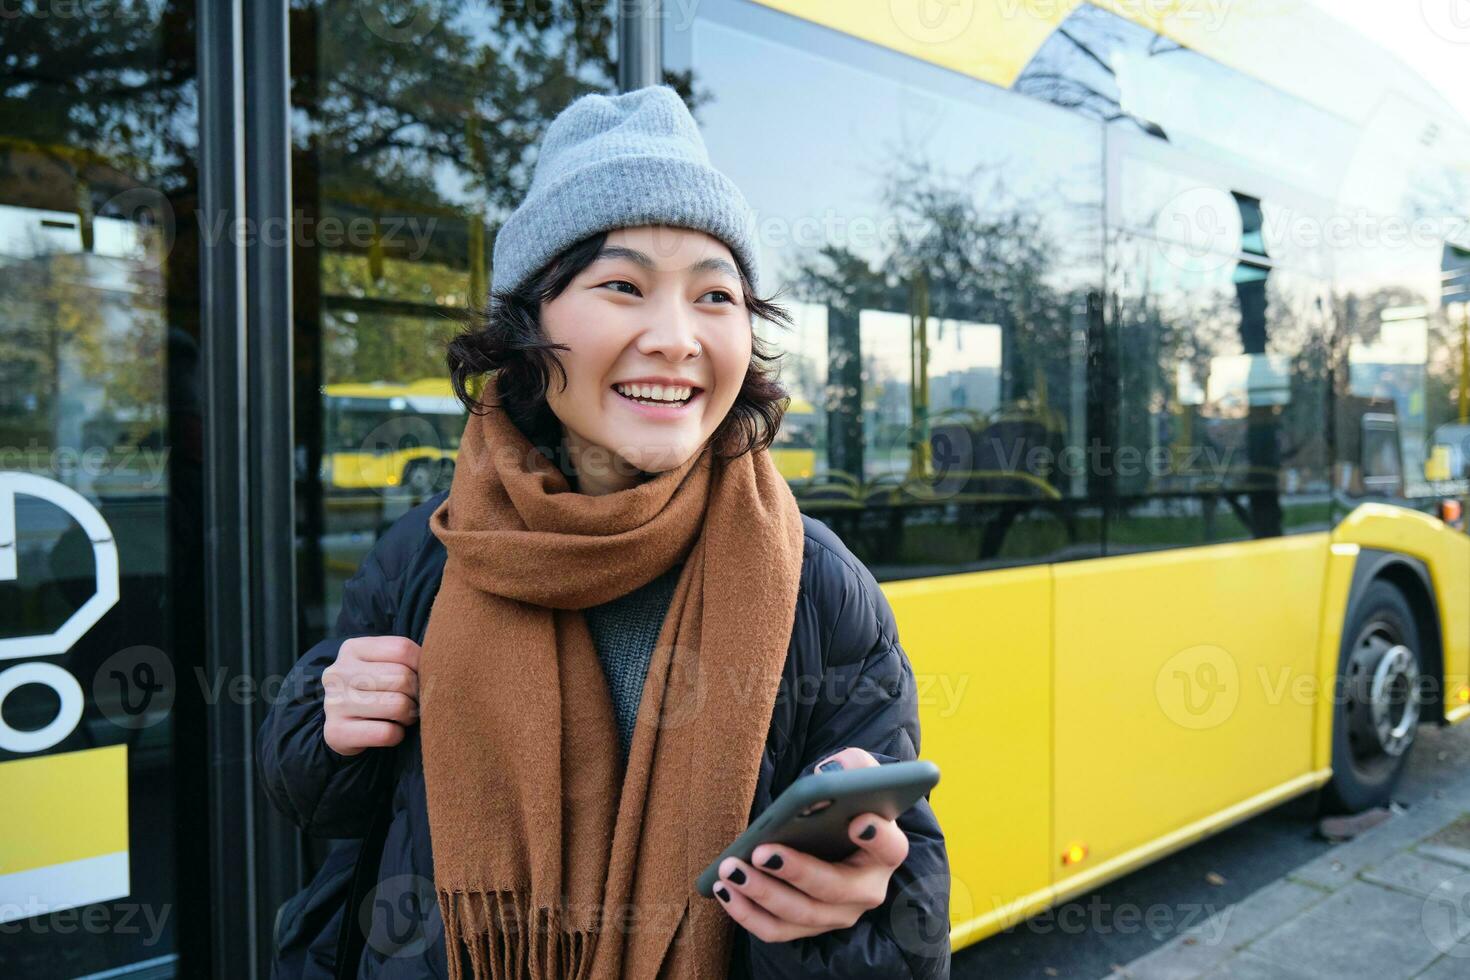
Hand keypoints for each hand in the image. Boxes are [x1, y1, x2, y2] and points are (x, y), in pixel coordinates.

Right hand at [321, 635, 420, 755]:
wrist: (342, 725)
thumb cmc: (374, 689)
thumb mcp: (383, 665)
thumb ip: (407, 660)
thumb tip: (441, 664)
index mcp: (352, 649)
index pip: (402, 649)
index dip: (422, 665)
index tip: (421, 678)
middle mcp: (338, 673)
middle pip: (402, 677)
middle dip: (417, 694)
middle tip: (415, 702)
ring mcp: (334, 703)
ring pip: (398, 705)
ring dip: (410, 715)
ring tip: (404, 716)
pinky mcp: (336, 732)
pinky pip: (387, 733)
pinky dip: (398, 735)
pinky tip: (391, 731)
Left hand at [711, 747, 908, 942]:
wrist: (833, 831)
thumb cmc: (845, 803)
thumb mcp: (856, 777)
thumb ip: (852, 767)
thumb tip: (826, 775)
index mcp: (886, 850)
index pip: (890, 846)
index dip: (877, 837)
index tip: (857, 821)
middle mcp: (867, 890)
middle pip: (834, 889)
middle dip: (796, 872)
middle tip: (761, 852)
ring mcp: (838, 914)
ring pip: (801, 915)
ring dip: (762, 894)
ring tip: (731, 870)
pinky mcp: (807, 926)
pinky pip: (776, 930)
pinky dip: (747, 914)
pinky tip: (723, 889)